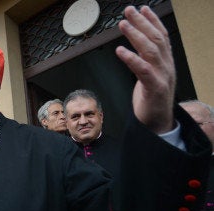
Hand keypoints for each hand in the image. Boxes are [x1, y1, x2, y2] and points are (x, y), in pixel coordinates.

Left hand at [116, 6, 175, 132]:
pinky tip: (120, 51)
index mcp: (166, 62)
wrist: (158, 124)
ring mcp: (162, 77)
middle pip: (156, 39)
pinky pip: (143, 70)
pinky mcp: (154, 89)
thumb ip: (146, 61)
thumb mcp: (150, 76)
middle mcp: (166, 66)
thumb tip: (136, 47)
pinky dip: (131, 59)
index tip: (142, 9)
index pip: (162, 36)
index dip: (152, 21)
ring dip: (136, 35)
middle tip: (129, 11)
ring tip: (124, 24)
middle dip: (142, 23)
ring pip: (150, 51)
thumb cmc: (151, 100)